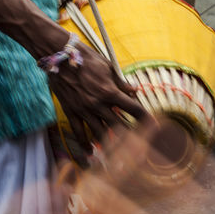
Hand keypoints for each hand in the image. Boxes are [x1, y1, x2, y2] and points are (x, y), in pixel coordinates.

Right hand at [48, 41, 151, 156]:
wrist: (60, 58)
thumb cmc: (86, 59)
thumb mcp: (107, 67)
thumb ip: (121, 82)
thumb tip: (135, 90)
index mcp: (110, 91)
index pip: (133, 108)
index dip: (145, 118)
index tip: (154, 125)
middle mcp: (98, 104)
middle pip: (119, 125)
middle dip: (131, 136)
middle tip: (140, 146)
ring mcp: (84, 110)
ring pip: (100, 133)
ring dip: (110, 144)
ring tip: (119, 155)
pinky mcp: (71, 112)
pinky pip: (78, 132)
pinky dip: (84, 144)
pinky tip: (90, 152)